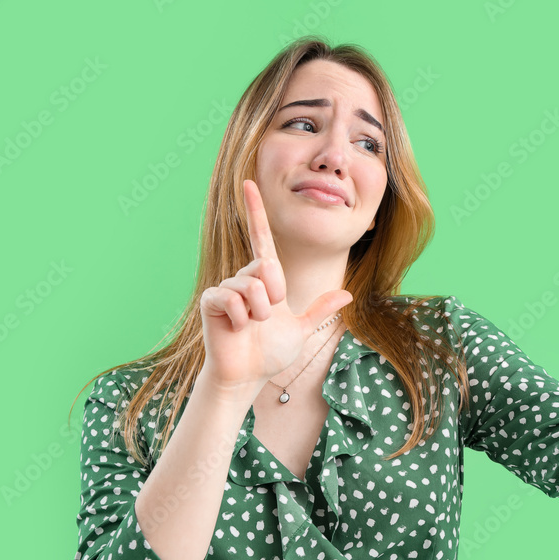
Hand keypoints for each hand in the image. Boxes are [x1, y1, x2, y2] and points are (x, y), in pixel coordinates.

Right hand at [198, 179, 352, 391]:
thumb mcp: (303, 329)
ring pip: (252, 285)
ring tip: (252, 325)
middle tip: (268, 316)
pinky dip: (241, 318)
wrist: (248, 376)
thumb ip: (321, 309)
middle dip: (276, 295)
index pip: (261, 238)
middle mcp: (244, 278)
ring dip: (259, 312)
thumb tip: (347, 294)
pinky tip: (237, 329)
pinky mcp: (211, 301)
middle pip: (267, 267)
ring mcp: (226, 289)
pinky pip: (232, 298)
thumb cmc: (270, 353)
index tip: (250, 183)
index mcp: (265, 279)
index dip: (255, 211)